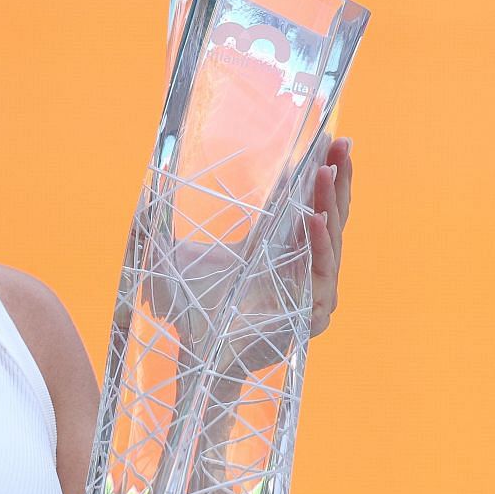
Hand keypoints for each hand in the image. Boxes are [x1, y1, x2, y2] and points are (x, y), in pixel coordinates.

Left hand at [139, 135, 355, 371]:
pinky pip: (321, 275)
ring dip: (329, 205)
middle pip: (332, 215)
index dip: (325, 171)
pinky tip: (317, 222)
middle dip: (337, 178)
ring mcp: (314, 290)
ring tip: (327, 171)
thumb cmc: (196, 308)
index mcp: (284, 247)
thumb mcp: (188, 254)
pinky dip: (320, 247)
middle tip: (342, 143)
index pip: (314, 202)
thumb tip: (152, 178)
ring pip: (331, 241)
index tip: (331, 136)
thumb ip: (176, 220)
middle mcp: (306, 266)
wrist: (197, 356)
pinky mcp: (313, 314)